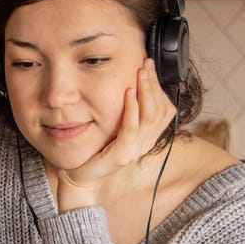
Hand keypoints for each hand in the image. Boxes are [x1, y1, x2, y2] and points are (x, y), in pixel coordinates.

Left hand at [55, 58, 176, 211]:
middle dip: (154, 84)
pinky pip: (132, 128)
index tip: (149, 68)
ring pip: (150, 117)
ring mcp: (135, 150)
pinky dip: (132, 109)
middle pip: (160, 110)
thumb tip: (130, 87)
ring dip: (146, 92)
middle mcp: (145, 144)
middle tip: (145, 65)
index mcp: (147, 138)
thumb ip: (126, 114)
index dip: (159, 87)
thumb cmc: (95, 153)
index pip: (164, 110)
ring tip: (139, 74)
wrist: (80, 178)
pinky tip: (129, 94)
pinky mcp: (121, 154)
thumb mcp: (115, 130)